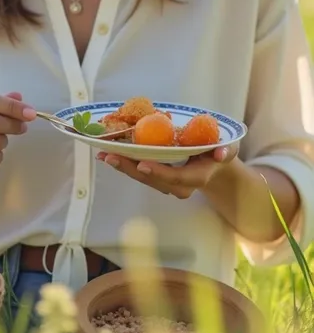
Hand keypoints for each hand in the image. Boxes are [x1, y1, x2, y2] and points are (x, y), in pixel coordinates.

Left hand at [96, 144, 238, 198]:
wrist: (215, 166)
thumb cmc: (221, 152)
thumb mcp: (229, 148)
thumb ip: (226, 150)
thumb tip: (221, 153)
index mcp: (195, 177)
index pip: (176, 178)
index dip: (159, 173)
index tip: (142, 164)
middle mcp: (179, 185)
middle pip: (152, 179)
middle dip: (130, 169)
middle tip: (110, 157)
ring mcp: (167, 183)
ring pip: (143, 177)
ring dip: (122, 166)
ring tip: (103, 155)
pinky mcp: (158, 176)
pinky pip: (140, 172)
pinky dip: (124, 163)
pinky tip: (108, 154)